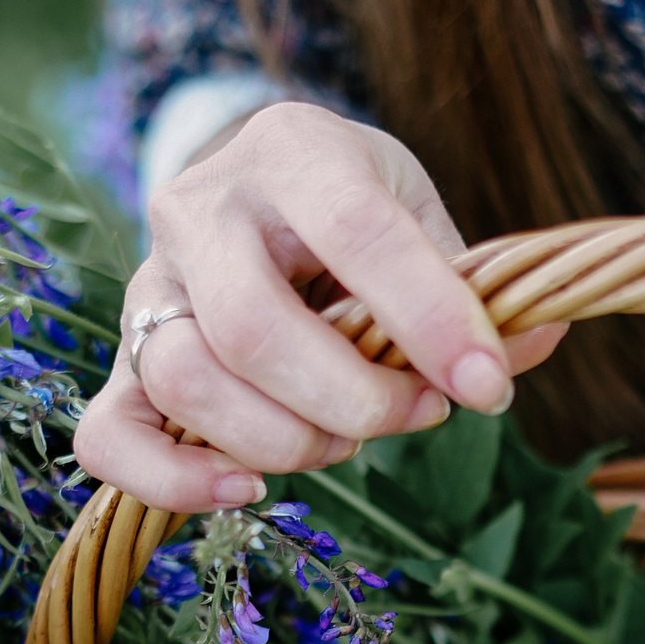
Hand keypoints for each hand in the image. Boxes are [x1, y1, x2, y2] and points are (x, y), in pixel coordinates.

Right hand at [73, 102, 567, 511]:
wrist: (267, 199)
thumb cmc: (356, 214)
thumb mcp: (422, 218)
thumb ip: (472, 288)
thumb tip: (535, 342)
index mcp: (290, 152)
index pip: (354, 232)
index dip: (427, 319)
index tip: (487, 386)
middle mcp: (200, 210)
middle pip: (253, 329)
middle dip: (353, 399)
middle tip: (420, 413)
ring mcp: (150, 288)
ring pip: (185, 383)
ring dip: (286, 441)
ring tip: (349, 441)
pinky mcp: (125, 360)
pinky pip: (109, 436)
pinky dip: (174, 480)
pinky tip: (247, 491)